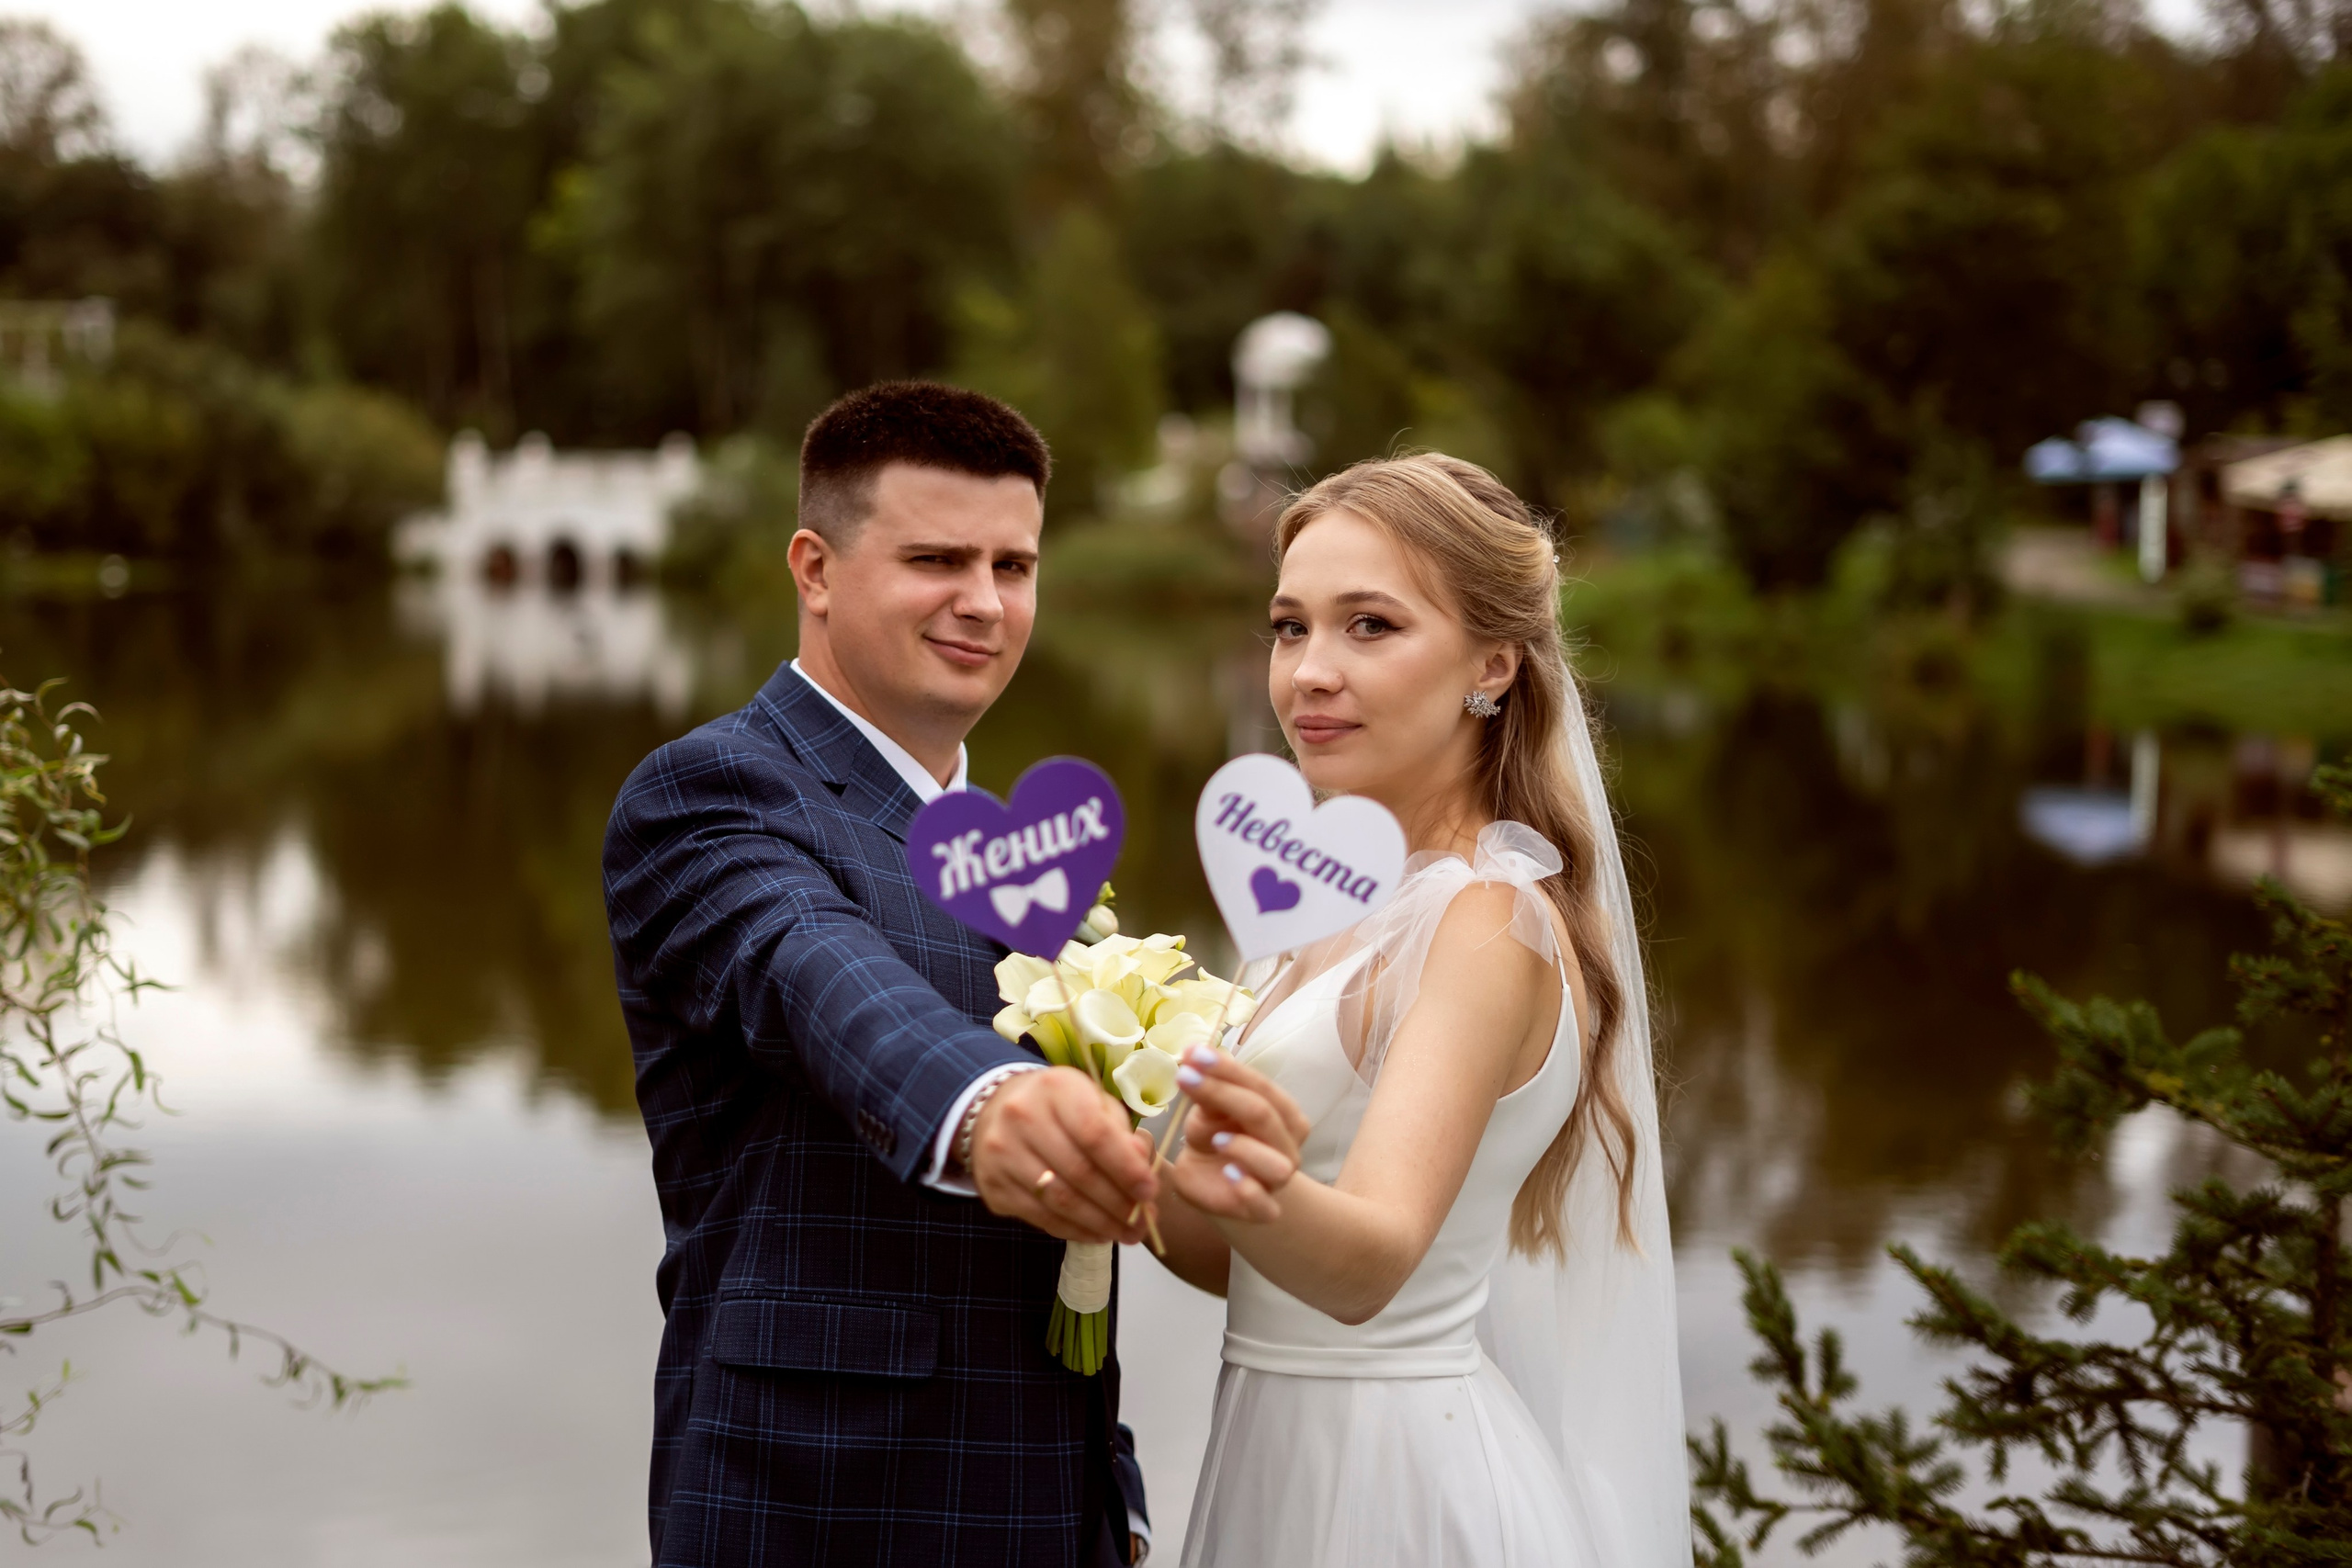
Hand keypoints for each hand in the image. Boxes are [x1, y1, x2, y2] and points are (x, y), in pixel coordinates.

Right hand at [969, 1067, 1155, 1244]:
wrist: (998, 1110)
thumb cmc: (1062, 1108)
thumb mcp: (1095, 1103)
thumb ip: (1121, 1134)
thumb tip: (1141, 1173)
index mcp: (1055, 1088)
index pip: (1094, 1134)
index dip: (1126, 1168)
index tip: (1150, 1192)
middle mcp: (1022, 1117)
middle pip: (1079, 1172)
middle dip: (1119, 1204)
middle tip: (1144, 1222)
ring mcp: (1002, 1153)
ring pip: (1060, 1201)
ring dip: (1100, 1223)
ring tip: (1128, 1233)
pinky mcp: (993, 1185)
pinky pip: (1041, 1217)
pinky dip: (1075, 1231)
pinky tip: (1098, 1233)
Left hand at [1170, 1046, 1307, 1224]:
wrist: (1213, 1183)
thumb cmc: (1217, 1138)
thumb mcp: (1208, 1111)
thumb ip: (1208, 1091)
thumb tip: (1196, 1055)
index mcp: (1283, 1114)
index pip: (1261, 1087)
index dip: (1228, 1070)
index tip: (1193, 1054)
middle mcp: (1287, 1145)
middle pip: (1263, 1115)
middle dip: (1223, 1093)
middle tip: (1185, 1077)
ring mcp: (1276, 1181)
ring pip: (1277, 1164)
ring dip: (1246, 1149)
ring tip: (1216, 1139)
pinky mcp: (1261, 1210)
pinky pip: (1264, 1205)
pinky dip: (1249, 1190)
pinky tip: (1228, 1174)